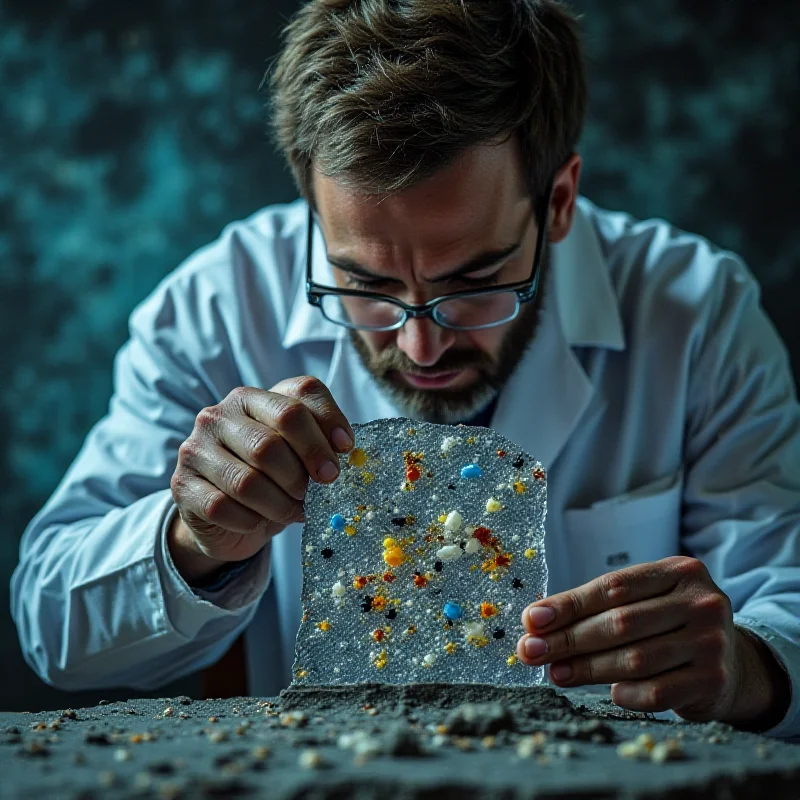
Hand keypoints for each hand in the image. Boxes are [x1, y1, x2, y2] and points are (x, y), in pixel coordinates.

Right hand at [169, 377, 353, 581]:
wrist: (227, 516)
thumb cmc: (273, 476)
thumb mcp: (299, 451)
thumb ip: (321, 440)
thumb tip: (345, 449)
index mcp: (252, 397)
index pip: (296, 399)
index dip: (327, 425)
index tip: (345, 453)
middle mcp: (218, 415)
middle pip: (269, 444)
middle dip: (302, 475)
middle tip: (319, 492)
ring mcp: (195, 449)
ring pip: (246, 482)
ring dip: (279, 504)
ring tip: (292, 511)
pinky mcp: (182, 486)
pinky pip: (223, 507)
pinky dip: (251, 520)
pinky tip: (258, 521)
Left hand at [517, 556, 787, 726]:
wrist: (731, 662)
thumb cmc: (669, 624)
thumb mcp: (643, 601)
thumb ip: (595, 607)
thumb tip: (535, 621)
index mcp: (679, 571)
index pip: (613, 587)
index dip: (568, 604)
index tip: (532, 619)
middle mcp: (701, 602)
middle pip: (621, 622)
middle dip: (569, 639)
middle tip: (532, 652)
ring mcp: (711, 642)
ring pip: (635, 659)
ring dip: (588, 669)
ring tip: (556, 672)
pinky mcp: (714, 680)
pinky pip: (656, 692)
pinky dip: (626, 693)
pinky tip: (611, 692)